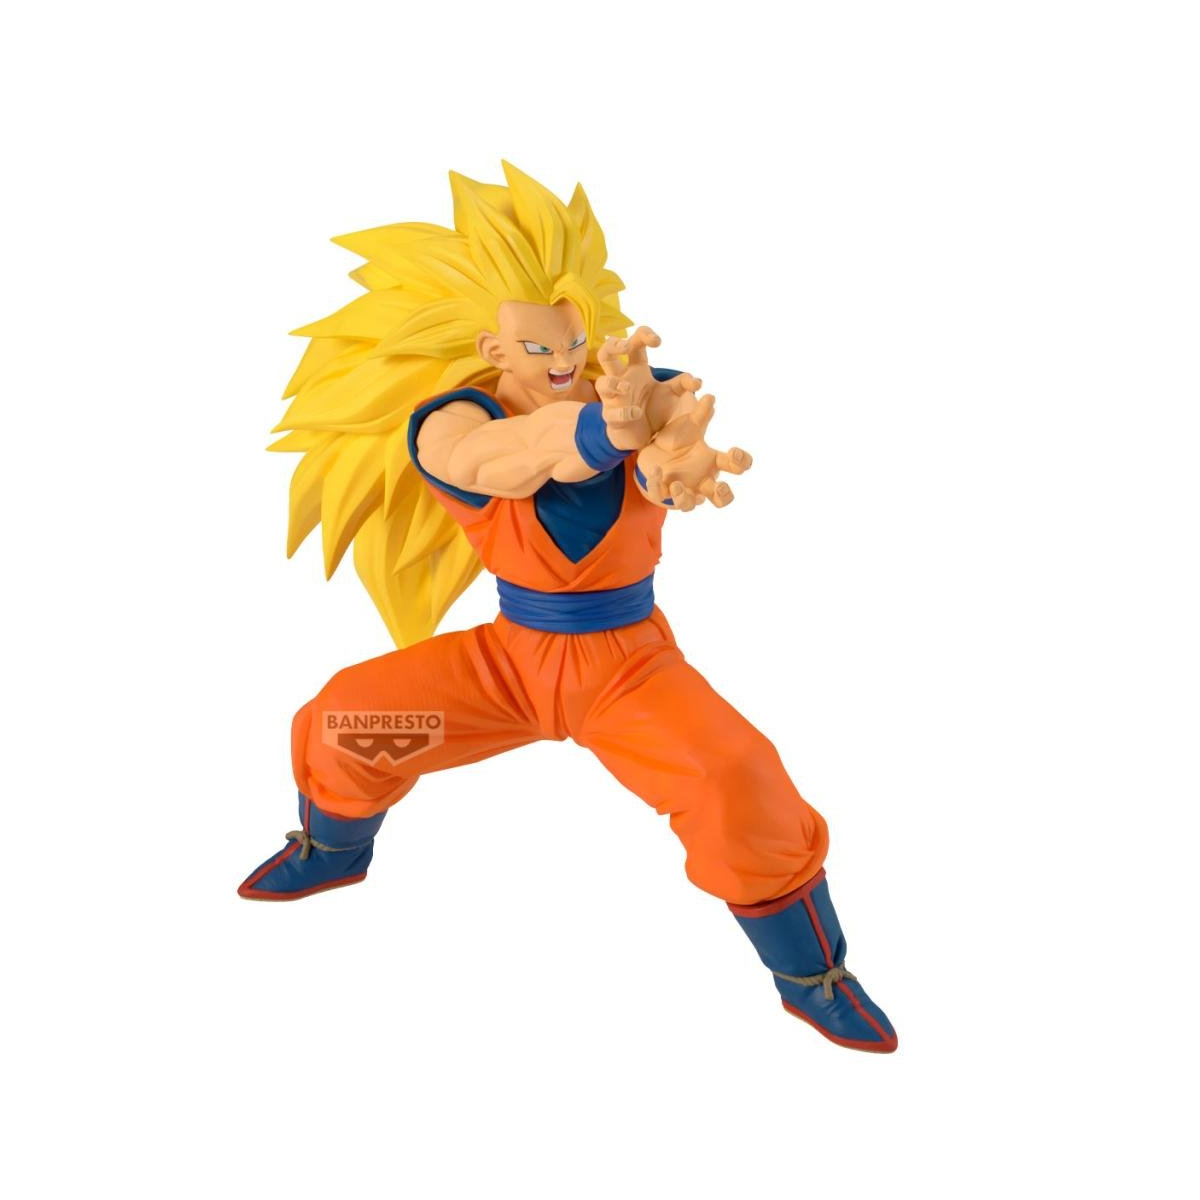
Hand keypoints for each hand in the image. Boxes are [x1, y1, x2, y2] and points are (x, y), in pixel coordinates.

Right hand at [596, 326, 702, 450]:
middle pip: (606, 353)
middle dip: (613, 345)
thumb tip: (698, 382)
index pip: (634, 342)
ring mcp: (614, 398)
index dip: (644, 334)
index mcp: (636, 369)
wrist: (642, 436)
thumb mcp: (671, 395)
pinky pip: (611, 413)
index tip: (658, 342)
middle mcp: (621, 379)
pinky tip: (636, 413)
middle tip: (626, 348)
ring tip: (627, 388)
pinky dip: (624, 412)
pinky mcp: (612, 418)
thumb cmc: (652, 409)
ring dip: (612, 383)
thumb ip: (683, 384)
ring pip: (601, 383)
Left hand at [635, 393, 752, 511]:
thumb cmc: (678, 443)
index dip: (741, 462)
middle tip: (721, 488)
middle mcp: (702, 481)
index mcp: (713, 463)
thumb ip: (700, 416)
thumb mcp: (689, 428)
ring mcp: (684, 490)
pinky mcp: (664, 494)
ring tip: (678, 485)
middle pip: (722, 498)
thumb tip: (710, 397)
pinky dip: (657, 485)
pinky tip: (656, 471)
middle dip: (724, 495)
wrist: (653, 456)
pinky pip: (662, 495)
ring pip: (691, 505)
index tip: (733, 451)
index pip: (735, 466)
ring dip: (686, 497)